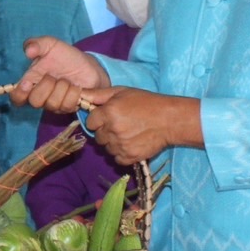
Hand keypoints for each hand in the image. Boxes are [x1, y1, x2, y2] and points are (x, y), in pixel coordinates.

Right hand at [12, 37, 107, 111]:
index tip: (28, 84)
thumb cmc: (65, 56)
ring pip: (52, 104)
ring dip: (62, 88)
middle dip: (46, 86)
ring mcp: (54, 104)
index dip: (19, 94)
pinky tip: (77, 87)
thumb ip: (37, 44)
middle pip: (34, 101)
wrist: (88, 66)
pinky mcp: (68, 108)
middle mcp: (41, 96)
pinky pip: (67, 105)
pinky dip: (74, 93)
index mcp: (31, 82)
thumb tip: (28, 51)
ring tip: (68, 80)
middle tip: (53, 76)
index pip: (17, 97)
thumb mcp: (50, 45)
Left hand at [79, 87, 196, 163]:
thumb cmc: (146, 102)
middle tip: (121, 124)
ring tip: (128, 134)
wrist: (169, 120)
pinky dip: (122, 153)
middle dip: (105, 131)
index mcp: (108, 113)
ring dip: (113, 143)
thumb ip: (98, 94)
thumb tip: (79, 95)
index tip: (108, 117)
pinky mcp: (130, 157)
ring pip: (107, 148)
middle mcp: (112, 130)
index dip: (98, 119)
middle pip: (97, 136)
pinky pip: (117, 159)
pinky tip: (131, 143)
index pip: (90, 122)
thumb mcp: (122, 92)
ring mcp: (121, 145)